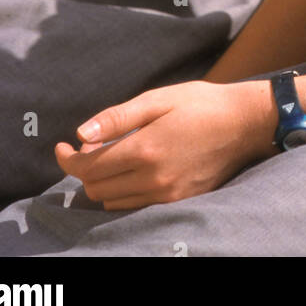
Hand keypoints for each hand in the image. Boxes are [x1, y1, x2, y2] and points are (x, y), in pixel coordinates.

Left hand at [55, 79, 274, 209]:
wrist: (244, 124)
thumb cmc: (201, 104)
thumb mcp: (158, 99)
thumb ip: (117, 117)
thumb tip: (81, 133)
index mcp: (145, 149)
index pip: (89, 168)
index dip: (68, 160)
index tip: (61, 147)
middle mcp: (153, 179)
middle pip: (97, 189)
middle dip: (84, 169)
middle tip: (92, 146)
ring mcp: (167, 196)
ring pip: (113, 202)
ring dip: (103, 183)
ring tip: (112, 156)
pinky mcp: (178, 203)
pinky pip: (136, 206)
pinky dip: (123, 193)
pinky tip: (131, 170)